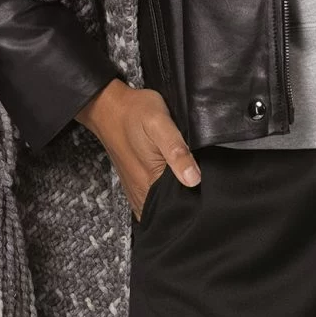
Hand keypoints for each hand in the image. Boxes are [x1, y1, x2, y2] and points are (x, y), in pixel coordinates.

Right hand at [78, 78, 200, 219]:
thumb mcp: (160, 124)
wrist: (108, 107)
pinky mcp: (135, 183)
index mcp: (150, 182)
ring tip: (187, 184)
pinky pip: (152, 199)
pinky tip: (172, 182)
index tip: (207, 194)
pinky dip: (164, 195)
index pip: (179, 207)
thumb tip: (194, 179)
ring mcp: (136, 190)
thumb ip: (177, 152)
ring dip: (175, 200)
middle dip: (186, 204)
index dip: (195, 203)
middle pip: (170, 209)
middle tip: (200, 186)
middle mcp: (141, 192)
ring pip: (161, 206)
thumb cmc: (135, 112)